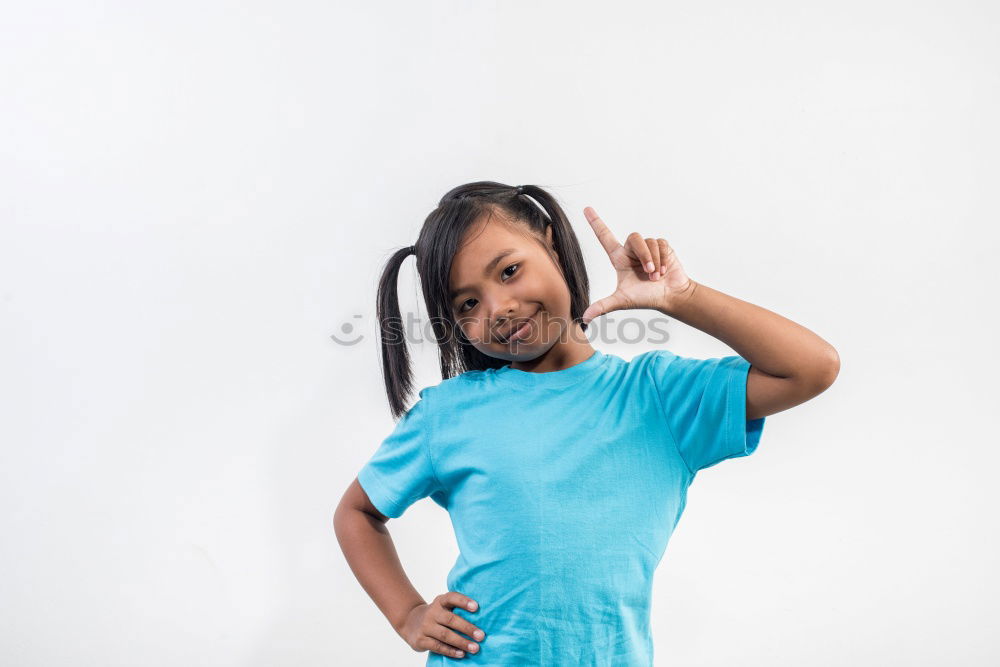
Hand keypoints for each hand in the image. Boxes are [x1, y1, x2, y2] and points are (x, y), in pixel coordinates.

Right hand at [400, 592, 485, 659]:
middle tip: (481, 636)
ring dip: (461, 642)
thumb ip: (458, 609)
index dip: (463, 601)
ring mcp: (425, 626)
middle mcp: (432, 612)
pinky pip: (437, 646)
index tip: (476, 607)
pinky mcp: (420, 640)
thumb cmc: (437, 615)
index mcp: (440, 601)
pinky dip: (450, 651)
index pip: (452, 598)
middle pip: (450, 619)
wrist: (410, 622)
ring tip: (475, 648)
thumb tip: (484, 618)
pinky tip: (461, 654)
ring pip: (445, 635)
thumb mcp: (444, 607)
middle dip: (467, 628)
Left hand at [580, 207, 694, 324]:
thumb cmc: (645, 298)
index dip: (596, 222)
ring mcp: (648, 248)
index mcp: (619, 258)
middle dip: (644, 256)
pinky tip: (664, 271)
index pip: (605, 237)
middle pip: (633, 238)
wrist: (670, 297)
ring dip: (654, 261)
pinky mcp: (662, 247)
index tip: (586, 209)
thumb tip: (584, 318)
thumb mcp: (622, 301)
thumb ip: (603, 306)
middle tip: (649, 274)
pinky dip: (663, 259)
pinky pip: (661, 245)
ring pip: (649, 242)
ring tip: (656, 276)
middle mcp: (632, 251)